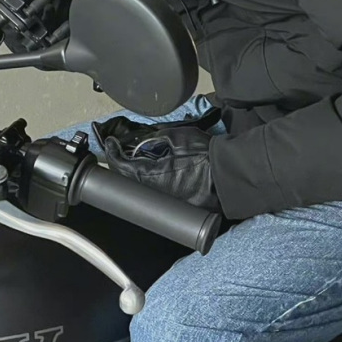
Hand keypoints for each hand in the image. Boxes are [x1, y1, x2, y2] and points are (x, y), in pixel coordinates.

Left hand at [92, 117, 220, 211]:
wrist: (231, 174)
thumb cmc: (208, 155)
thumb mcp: (178, 136)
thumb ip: (158, 138)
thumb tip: (145, 141)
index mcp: (153, 175)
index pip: (122, 166)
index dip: (112, 153)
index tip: (110, 144)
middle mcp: (156, 192)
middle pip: (128, 180)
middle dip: (121, 165)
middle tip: (121, 151)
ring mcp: (167, 201)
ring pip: (141, 188)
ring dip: (135, 174)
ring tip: (137, 160)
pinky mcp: (179, 205)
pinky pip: (157, 193)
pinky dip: (151, 183)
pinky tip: (156, 173)